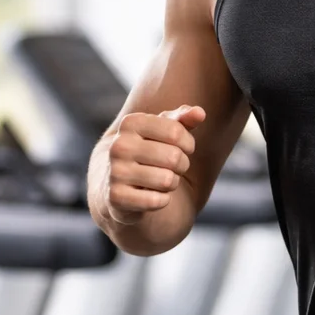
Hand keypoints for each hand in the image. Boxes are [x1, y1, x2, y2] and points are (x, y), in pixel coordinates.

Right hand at [101, 106, 205, 224]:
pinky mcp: (116, 198)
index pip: (176, 132)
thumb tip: (200, 113)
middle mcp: (119, 146)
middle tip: (170, 167)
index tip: (181, 147)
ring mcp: (115, 172)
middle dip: (181, 165)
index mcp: (130, 123)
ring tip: (159, 180)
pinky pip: (157, 201)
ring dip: (171, 183)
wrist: (116, 181)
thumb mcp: (164, 130)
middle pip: (174, 157)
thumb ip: (183, 118)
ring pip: (167, 180)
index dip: (188, 143)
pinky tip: (150, 195)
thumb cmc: (149, 149)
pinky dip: (161, 201)